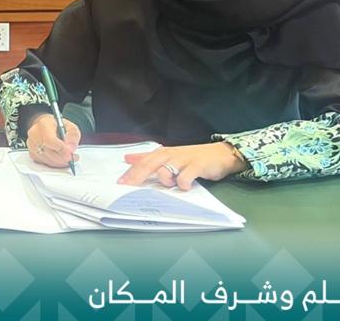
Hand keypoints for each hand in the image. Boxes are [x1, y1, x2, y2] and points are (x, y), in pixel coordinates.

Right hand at [25, 114, 80, 168]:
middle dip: (62, 158)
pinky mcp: (32, 153)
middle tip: (72, 158)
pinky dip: (54, 163)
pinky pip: (44, 163)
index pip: (50, 139)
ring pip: (46, 159)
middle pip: (48, 151)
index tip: (70, 153)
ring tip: (69, 159)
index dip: (60, 149)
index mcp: (44, 123)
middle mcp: (34, 133)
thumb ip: (73, 136)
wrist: (47, 127)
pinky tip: (60, 159)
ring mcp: (31, 144)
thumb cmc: (58, 127)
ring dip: (59, 162)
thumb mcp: (70, 127)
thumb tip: (70, 149)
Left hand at [119, 142, 248, 189]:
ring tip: (171, 184)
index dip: (131, 172)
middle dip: (137, 176)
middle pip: (150, 164)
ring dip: (164, 180)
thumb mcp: (168, 156)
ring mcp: (184, 160)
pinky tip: (184, 186)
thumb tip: (128, 158)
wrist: (220, 154)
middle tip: (129, 187)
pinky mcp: (198, 165)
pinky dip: (183, 183)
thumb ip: (148, 158)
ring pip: (166, 169)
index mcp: (163, 153)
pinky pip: (186, 176)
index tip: (119, 183)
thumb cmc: (192, 157)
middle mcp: (171, 155)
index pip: (143, 162)